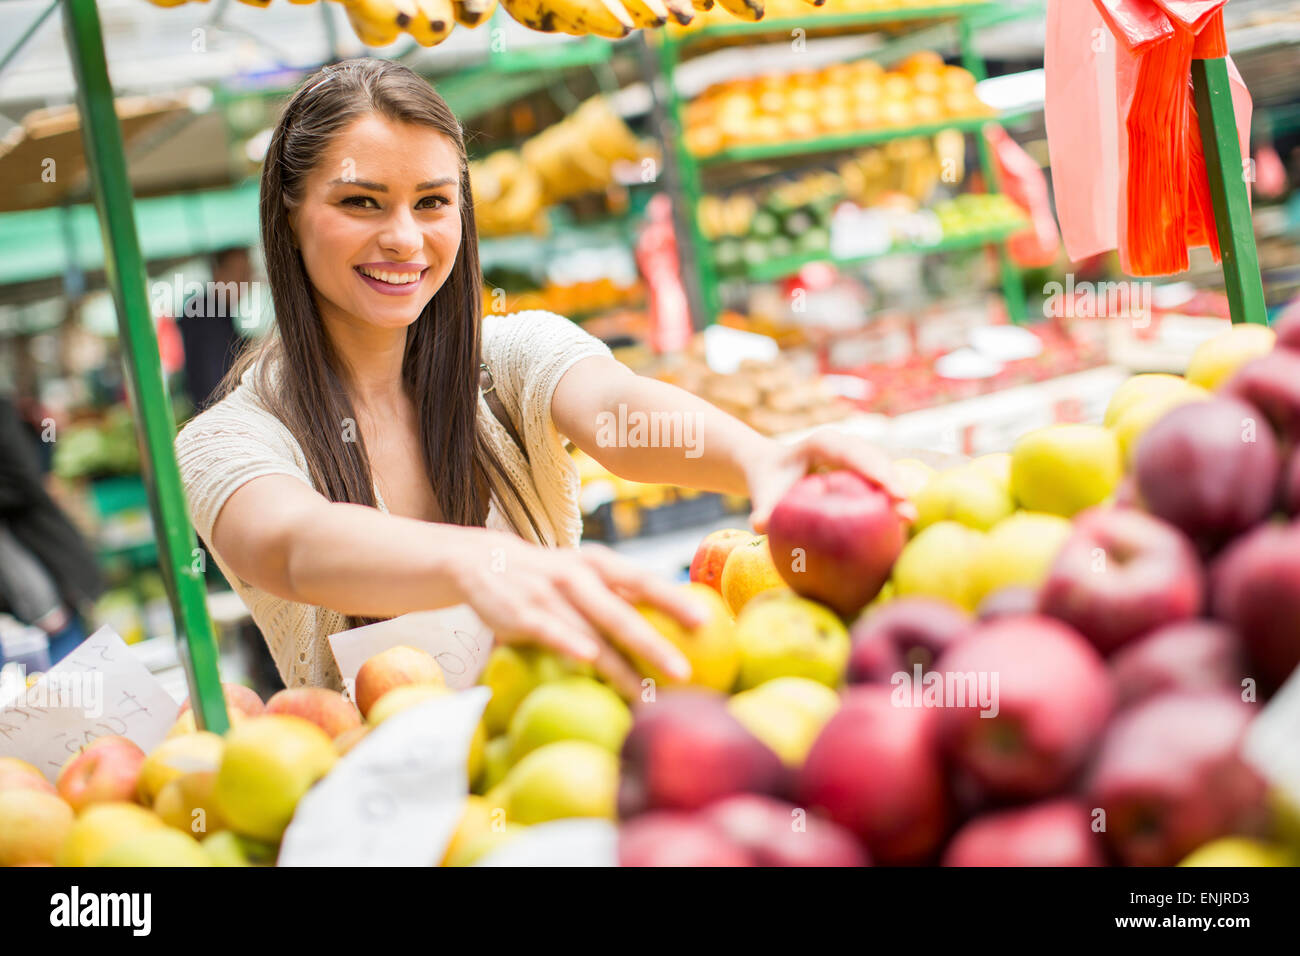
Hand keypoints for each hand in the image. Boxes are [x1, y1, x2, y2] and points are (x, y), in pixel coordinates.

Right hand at [454, 535, 704, 697]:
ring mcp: (549, 594)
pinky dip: (569, 644)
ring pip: (591, 633)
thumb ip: (618, 592)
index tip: (706, 623)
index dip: (674, 601)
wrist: (482, 560)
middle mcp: (578, 575)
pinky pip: (550, 632)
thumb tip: (671, 620)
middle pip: (623, 612)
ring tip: (646, 693)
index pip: (643, 581)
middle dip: (654, 644)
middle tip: (684, 673)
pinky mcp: (522, 614)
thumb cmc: (550, 576)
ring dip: (619, 666)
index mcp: (598, 562)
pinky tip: (589, 662)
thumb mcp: (584, 573)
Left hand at [746, 429, 916, 534]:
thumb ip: (762, 509)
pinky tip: (898, 527)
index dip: (873, 469)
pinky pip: (879, 484)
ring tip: (909, 520)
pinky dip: (889, 502)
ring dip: (897, 493)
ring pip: (882, 470)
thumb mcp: (763, 494)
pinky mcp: (860, 472)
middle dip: (893, 483)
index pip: (850, 452)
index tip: (891, 492)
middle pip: (874, 460)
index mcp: (821, 443)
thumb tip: (761, 525)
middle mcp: (844, 446)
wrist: (772, 471)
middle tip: (907, 511)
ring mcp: (855, 458)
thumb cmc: (769, 482)